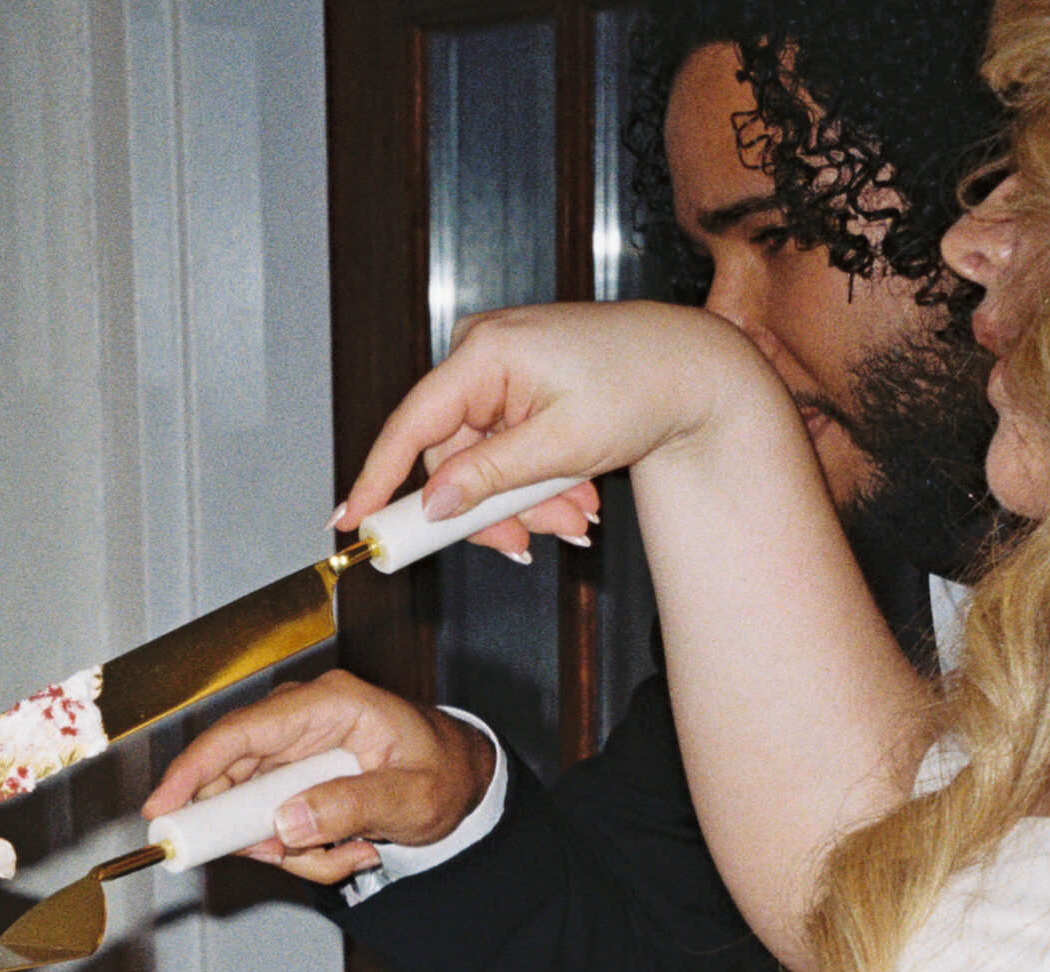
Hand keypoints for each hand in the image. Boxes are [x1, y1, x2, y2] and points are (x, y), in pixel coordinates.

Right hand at [140, 671, 496, 884]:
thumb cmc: (446, 773)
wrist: (463, 780)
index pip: (240, 734)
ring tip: (352, 851)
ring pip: (253, 813)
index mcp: (328, 705)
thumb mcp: (411, 797)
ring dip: (294, 848)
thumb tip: (286, 821)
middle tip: (293, 857)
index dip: (192, 770)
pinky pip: (273, 824)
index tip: (162, 809)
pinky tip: (349, 846)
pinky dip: (304, 850)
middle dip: (259, 832)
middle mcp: (302, 721)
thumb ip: (352, 807)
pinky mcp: (294, 778)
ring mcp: (294, 751)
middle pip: (235, 780)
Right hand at [337, 300, 770, 556]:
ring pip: (481, 464)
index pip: (411, 425)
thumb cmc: (644, 385)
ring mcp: (499, 369)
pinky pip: (504, 450)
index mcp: (487, 351)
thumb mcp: (563, 445)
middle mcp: (483, 352)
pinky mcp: (517, 387)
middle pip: (451, 458)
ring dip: (524, 502)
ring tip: (577, 514)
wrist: (697, 367)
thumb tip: (432, 504)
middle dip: (494, 508)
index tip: (352, 522)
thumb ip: (489, 477)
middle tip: (529, 543)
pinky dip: (534, 481)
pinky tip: (573, 492)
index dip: (376, 479)